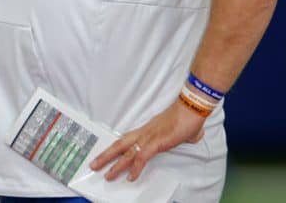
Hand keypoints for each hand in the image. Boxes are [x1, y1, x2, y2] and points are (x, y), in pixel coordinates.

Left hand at [88, 100, 205, 182]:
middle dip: (105, 156)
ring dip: (115, 165)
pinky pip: (142, 157)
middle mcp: (144, 133)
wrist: (191, 108)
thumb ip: (182, 136)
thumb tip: (191, 136)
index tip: (106, 156)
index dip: (115, 149)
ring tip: (107, 176)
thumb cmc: (187, 117)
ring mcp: (148, 137)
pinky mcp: (156, 142)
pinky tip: (130, 177)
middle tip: (94, 165)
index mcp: (146, 130)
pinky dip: (135, 168)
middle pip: (119, 145)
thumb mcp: (181, 131)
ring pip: (126, 153)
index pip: (126, 140)